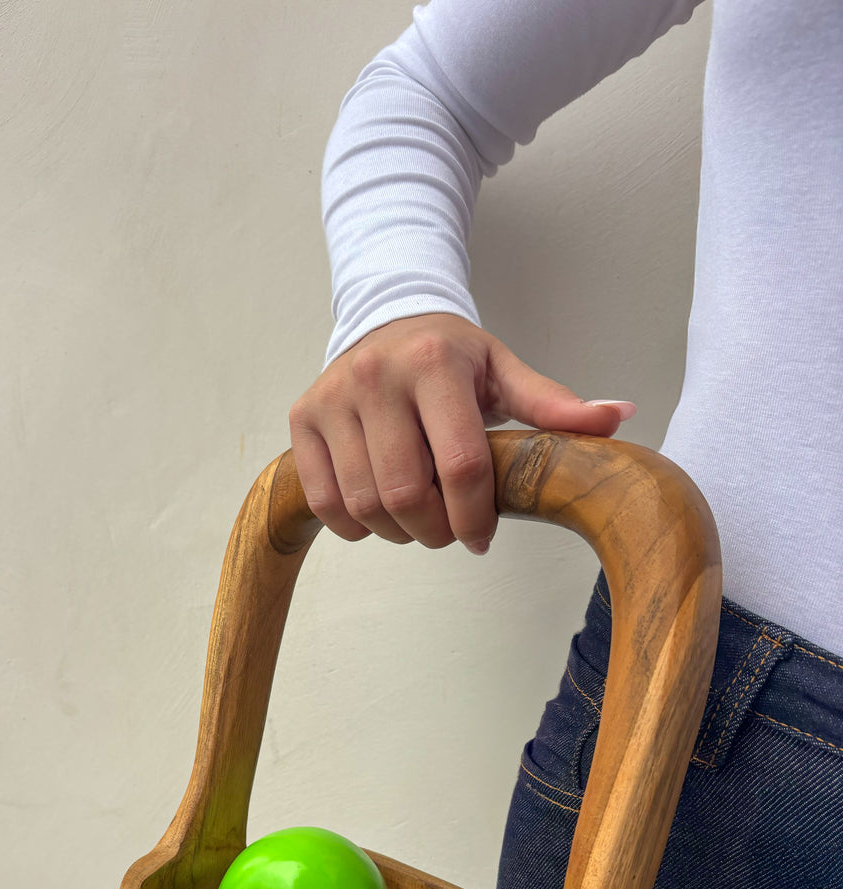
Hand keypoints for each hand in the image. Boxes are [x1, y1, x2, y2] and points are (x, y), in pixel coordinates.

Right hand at [289, 314, 635, 552]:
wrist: (384, 319)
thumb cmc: (449, 356)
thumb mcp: (503, 370)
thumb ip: (553, 403)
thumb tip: (618, 416)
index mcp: (433, 365)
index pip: (460, 465)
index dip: (475, 517)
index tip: (482, 537)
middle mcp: (375, 377)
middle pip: (406, 494)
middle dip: (435, 531)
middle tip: (450, 532)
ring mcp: (332, 399)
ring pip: (364, 504)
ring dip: (397, 532)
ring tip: (417, 521)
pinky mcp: (302, 418)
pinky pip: (325, 501)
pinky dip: (355, 525)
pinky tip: (378, 514)